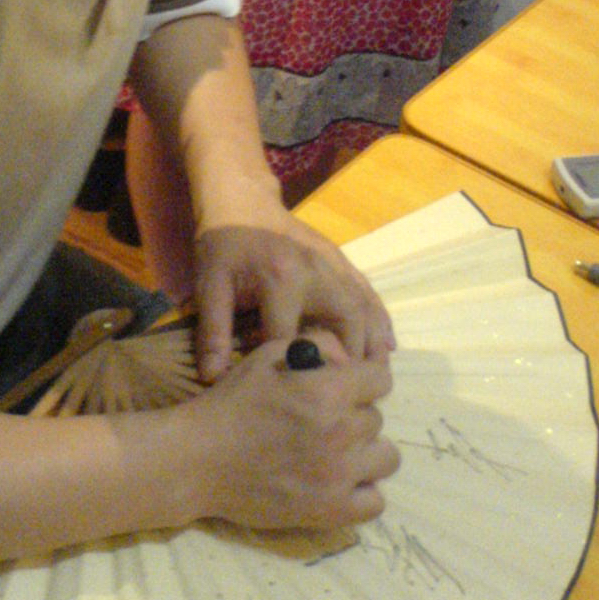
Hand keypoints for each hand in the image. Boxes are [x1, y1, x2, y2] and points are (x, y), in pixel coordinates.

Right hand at [186, 337, 398, 530]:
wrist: (198, 460)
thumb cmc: (232, 403)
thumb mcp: (269, 355)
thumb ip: (318, 346)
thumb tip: (349, 359)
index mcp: (328, 391)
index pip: (381, 380)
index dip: (363, 380)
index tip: (347, 388)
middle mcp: (341, 432)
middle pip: (377, 418)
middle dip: (354, 414)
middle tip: (325, 421)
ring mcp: (338, 476)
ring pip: (386, 458)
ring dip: (365, 452)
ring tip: (338, 453)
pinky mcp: (329, 511)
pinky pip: (375, 503)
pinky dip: (363, 492)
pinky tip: (340, 482)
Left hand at [191, 215, 395, 383]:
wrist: (242, 199)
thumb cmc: (223, 245)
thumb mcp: (210, 284)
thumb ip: (213, 331)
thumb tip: (212, 378)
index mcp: (282, 279)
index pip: (291, 338)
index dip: (292, 371)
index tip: (295, 400)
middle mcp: (316, 272)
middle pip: (345, 324)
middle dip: (349, 362)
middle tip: (349, 396)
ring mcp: (333, 264)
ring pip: (364, 309)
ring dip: (372, 343)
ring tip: (375, 379)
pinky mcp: (341, 259)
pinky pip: (367, 291)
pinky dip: (380, 318)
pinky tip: (388, 344)